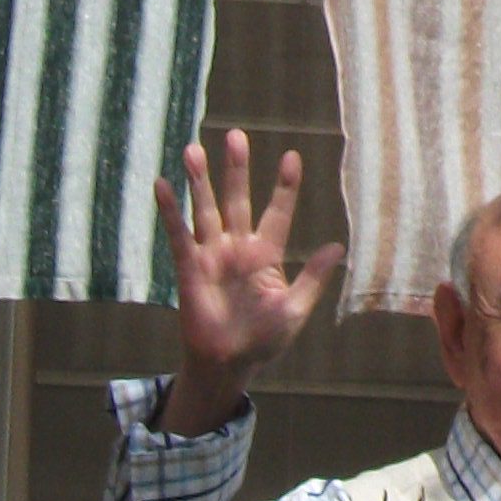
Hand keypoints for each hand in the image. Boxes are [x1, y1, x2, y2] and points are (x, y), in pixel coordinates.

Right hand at [158, 129, 342, 435]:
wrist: (228, 364)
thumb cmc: (264, 340)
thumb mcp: (294, 309)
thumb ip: (313, 277)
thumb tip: (338, 246)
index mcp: (267, 255)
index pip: (278, 212)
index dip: (285, 186)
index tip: (292, 157)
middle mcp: (238, 247)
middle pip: (237, 199)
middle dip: (236, 169)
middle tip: (235, 136)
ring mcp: (212, 255)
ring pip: (206, 210)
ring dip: (200, 181)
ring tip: (194, 149)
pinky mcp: (189, 269)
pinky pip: (178, 235)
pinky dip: (170, 211)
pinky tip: (162, 185)